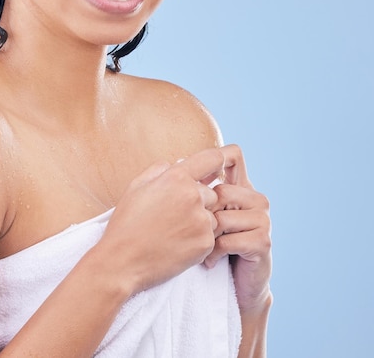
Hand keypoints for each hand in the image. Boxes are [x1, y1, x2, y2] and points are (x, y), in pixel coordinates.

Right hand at [99, 148, 225, 294]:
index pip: (212, 159)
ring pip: (211, 215)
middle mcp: (193, 196)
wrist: (122, 261)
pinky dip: (197, 239)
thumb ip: (160, 169)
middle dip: (198, 200)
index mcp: (176, 178)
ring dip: (199, 221)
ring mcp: (202, 221)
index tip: (214, 170)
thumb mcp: (136, 185)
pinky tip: (177, 243)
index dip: (216, 163)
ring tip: (173, 231)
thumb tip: (178, 164)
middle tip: (175, 214)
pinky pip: (210, 236)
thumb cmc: (127, 223)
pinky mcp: (206, 243)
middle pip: (211, 192)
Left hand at [204, 144, 272, 311]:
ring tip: (201, 249)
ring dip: (205, 237)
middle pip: (220, 191)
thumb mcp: (202, 214)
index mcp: (241, 187)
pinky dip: (212, 253)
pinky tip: (209, 261)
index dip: (215, 159)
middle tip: (195, 232)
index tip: (195, 181)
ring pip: (221, 217)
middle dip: (202, 215)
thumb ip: (197, 188)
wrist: (236, 286)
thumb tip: (177, 162)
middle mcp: (256, 199)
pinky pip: (227, 240)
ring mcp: (263, 219)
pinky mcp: (263, 242)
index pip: (234, 155)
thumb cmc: (212, 246)